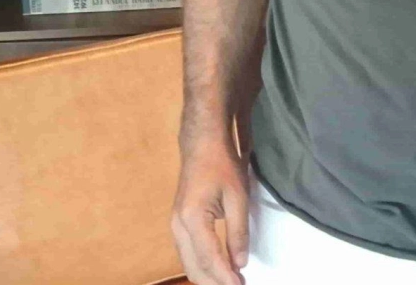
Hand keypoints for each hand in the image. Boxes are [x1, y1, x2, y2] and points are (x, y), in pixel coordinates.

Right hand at [171, 136, 249, 284]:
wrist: (202, 145)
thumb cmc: (222, 166)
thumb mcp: (237, 197)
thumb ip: (238, 232)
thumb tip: (240, 262)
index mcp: (192, 219)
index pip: (209, 258)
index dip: (225, 276)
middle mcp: (178, 226)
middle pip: (194, 267)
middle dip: (215, 282)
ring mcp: (175, 225)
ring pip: (188, 263)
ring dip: (208, 277)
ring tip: (230, 281)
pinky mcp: (178, 224)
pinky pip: (187, 253)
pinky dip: (201, 266)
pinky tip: (217, 269)